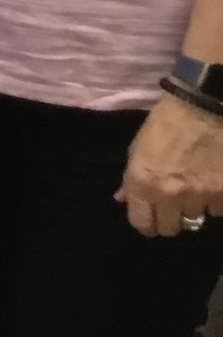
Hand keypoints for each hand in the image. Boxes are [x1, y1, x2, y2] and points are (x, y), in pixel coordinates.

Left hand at [116, 92, 222, 236]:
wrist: (205, 108)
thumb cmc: (166, 123)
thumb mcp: (138, 147)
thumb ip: (131, 178)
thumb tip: (122, 199)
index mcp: (143, 184)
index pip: (142, 224)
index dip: (146, 222)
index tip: (150, 216)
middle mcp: (170, 196)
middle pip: (170, 229)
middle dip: (170, 219)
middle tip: (173, 206)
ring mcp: (200, 197)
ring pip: (196, 220)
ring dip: (194, 208)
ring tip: (195, 188)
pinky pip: (218, 210)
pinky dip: (215, 201)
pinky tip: (212, 183)